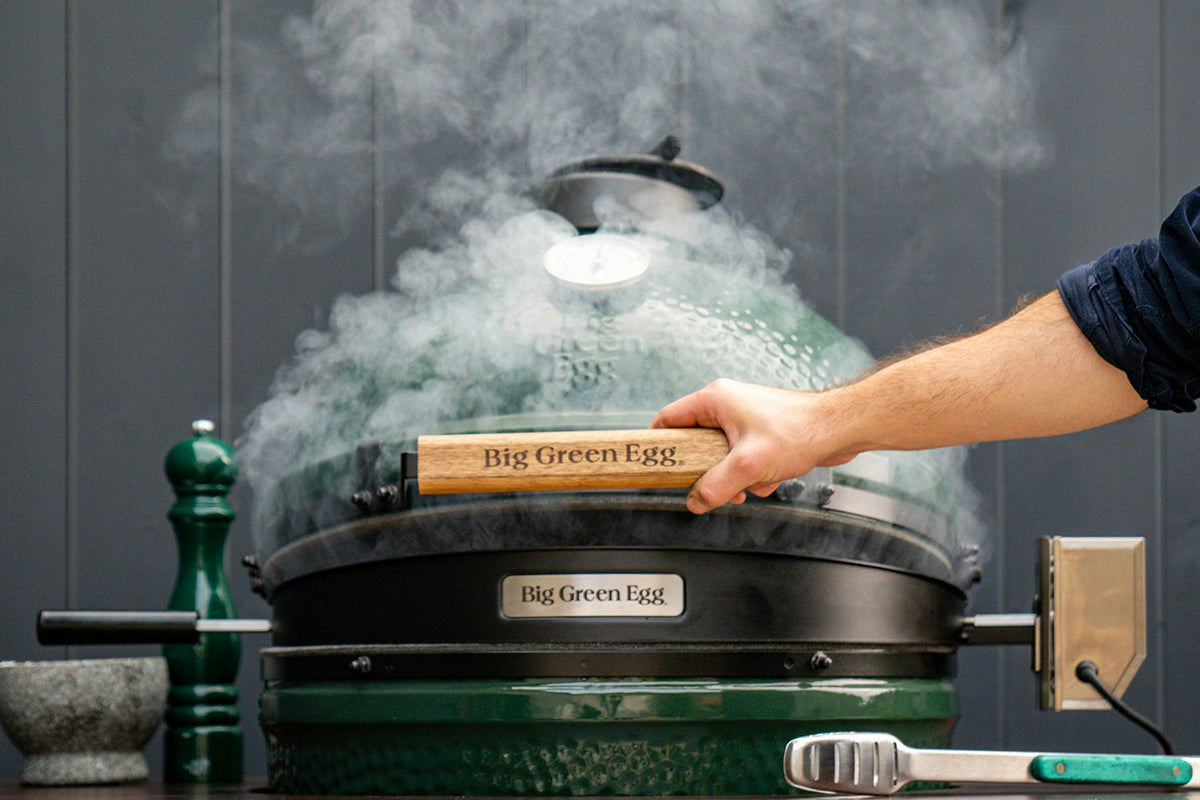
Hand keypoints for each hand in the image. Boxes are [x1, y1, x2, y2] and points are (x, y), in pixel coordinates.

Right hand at [651, 379, 853, 513]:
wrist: (840, 429)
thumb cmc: (800, 430)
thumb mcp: (747, 465)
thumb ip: (715, 486)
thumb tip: (696, 501)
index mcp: (714, 400)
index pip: (668, 419)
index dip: (658, 444)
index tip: (654, 465)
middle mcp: (726, 405)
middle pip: (695, 445)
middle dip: (707, 472)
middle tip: (714, 483)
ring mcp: (744, 419)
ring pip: (720, 457)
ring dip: (734, 477)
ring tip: (752, 481)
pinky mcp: (760, 434)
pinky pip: (741, 460)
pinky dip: (753, 474)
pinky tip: (770, 477)